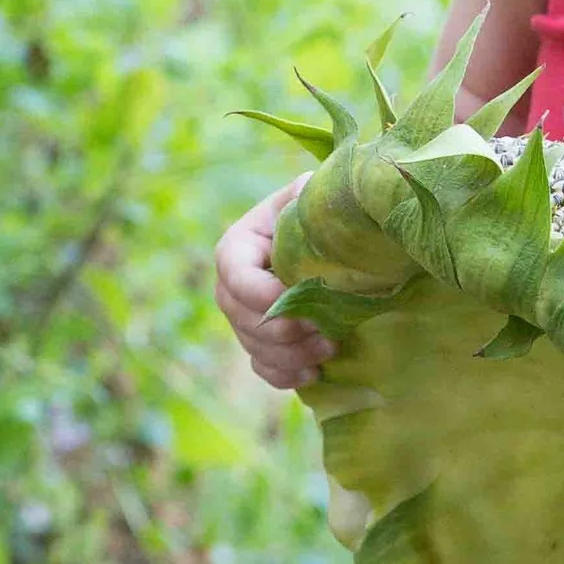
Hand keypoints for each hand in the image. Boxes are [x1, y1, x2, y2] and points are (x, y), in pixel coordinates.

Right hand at [215, 182, 333, 392]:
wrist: (329, 246)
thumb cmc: (317, 219)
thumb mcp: (309, 200)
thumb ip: (306, 196)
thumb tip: (310, 188)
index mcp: (237, 248)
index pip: (236, 277)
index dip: (264, 295)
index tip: (302, 301)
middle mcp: (231, 287)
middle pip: (242, 319)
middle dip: (285, 330)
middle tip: (328, 329)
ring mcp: (243, 319)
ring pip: (255, 347)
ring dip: (294, 354)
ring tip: (332, 346)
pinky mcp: (261, 345)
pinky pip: (263, 368)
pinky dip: (287, 376)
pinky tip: (315, 372)